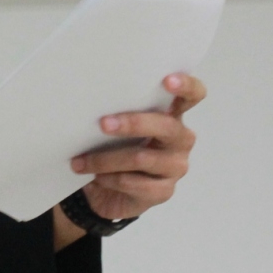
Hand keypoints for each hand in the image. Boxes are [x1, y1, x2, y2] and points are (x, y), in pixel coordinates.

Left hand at [55, 73, 206, 242]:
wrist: (107, 192)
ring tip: (80, 161)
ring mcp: (175, 167)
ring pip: (142, 158)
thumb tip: (92, 100)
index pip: (192, 96)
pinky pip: (135, 183)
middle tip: (103, 124)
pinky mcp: (164, 191)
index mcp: (172, 116)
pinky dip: (110, 179)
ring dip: (106, 159)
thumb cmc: (113, 149)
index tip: (167, 80)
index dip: (186, 86)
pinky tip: (96, 177)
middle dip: (134, 123)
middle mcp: (180, 140)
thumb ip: (117, 112)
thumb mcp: (115, 128)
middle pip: (167, 127)